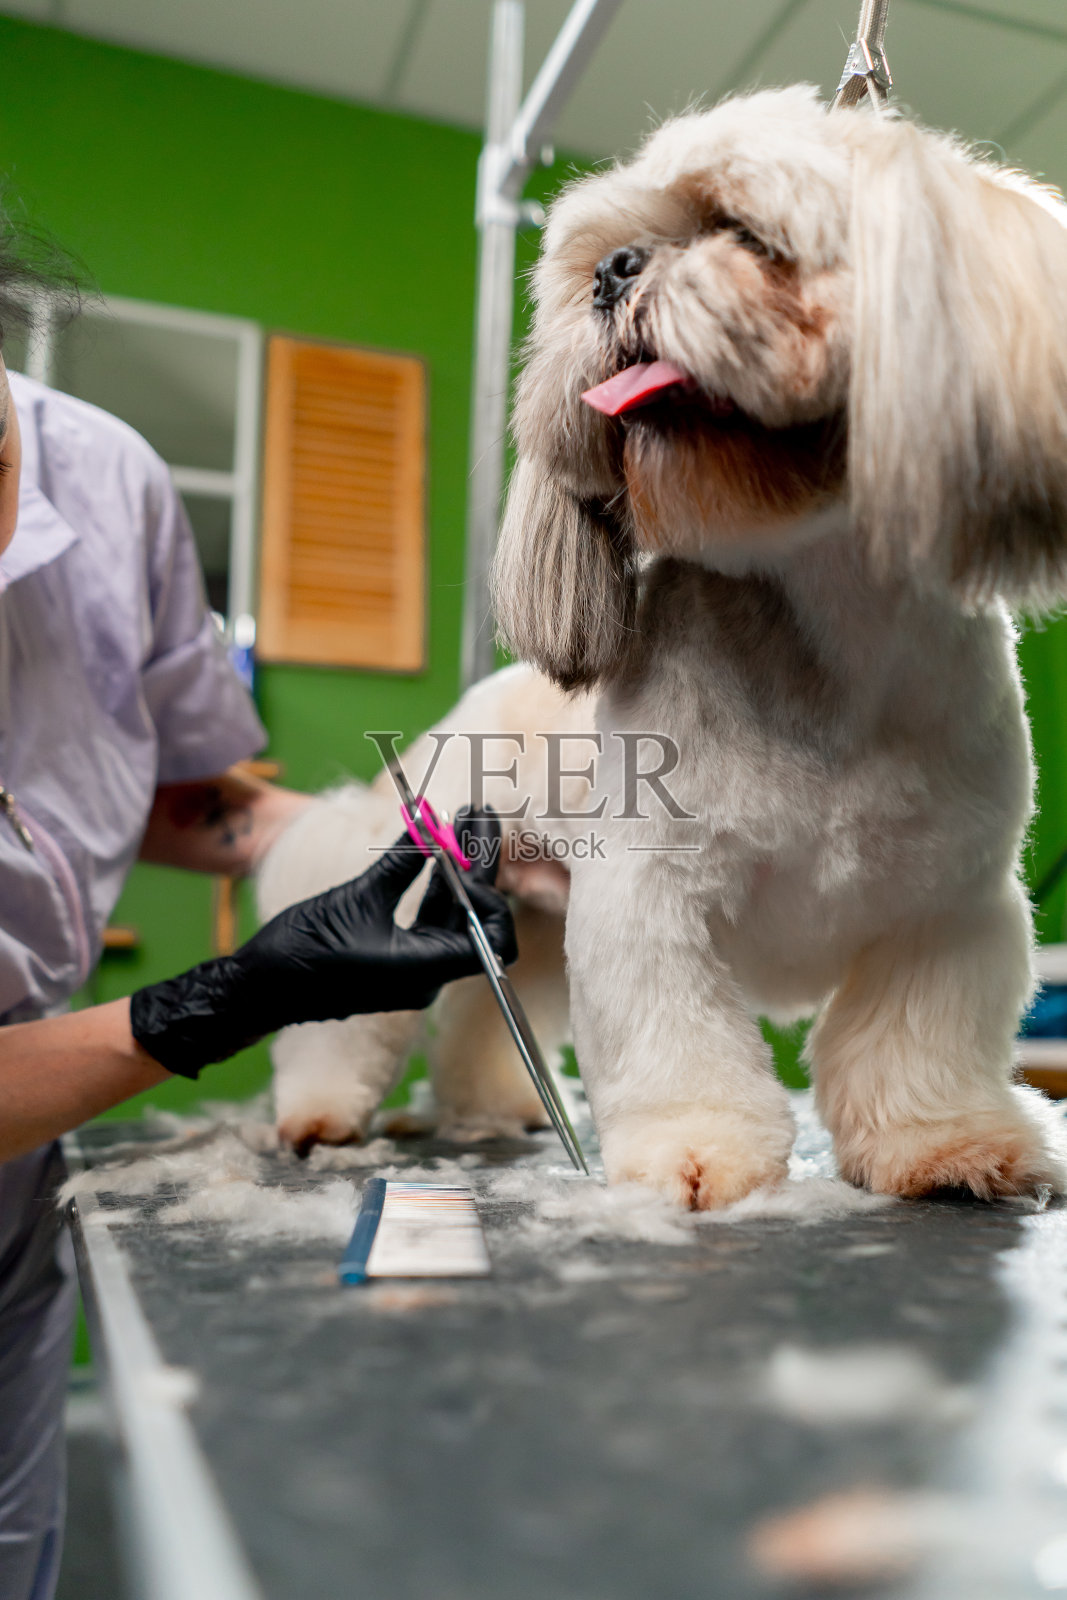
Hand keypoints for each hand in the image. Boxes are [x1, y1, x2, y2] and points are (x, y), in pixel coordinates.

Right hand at [129, 808, 516, 1076]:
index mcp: (426, 969)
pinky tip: (437, 847)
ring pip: (455, 915)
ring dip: (461, 869)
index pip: (492, 937)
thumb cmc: (305, 949)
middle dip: (480, 863)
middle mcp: (429, 974)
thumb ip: (403, 860)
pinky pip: (431, 920)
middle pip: (476, 917)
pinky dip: (436, 885)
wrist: (260, 987)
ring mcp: (415, 968)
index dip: (490, 892)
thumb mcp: (359, 897)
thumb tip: (432, 822)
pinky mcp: (399, 959)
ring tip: (464, 819)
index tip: (467, 852)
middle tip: (481, 813)